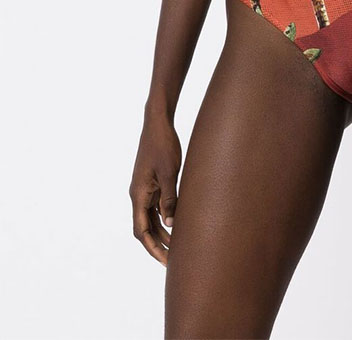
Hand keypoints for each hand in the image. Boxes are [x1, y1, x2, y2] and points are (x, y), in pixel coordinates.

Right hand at [129, 112, 181, 265]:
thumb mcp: (169, 172)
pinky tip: (178, 224)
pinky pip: (156, 206)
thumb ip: (169, 197)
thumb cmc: (163, 145)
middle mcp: (138, 194)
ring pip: (151, 218)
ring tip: (178, 248)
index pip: (141, 231)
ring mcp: (145, 189)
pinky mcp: (152, 182)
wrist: (157, 123)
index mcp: (139, 194)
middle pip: (145, 228)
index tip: (166, 262)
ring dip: (162, 233)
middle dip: (158, 246)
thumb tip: (170, 224)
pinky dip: (165, 218)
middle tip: (174, 262)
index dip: (152, 248)